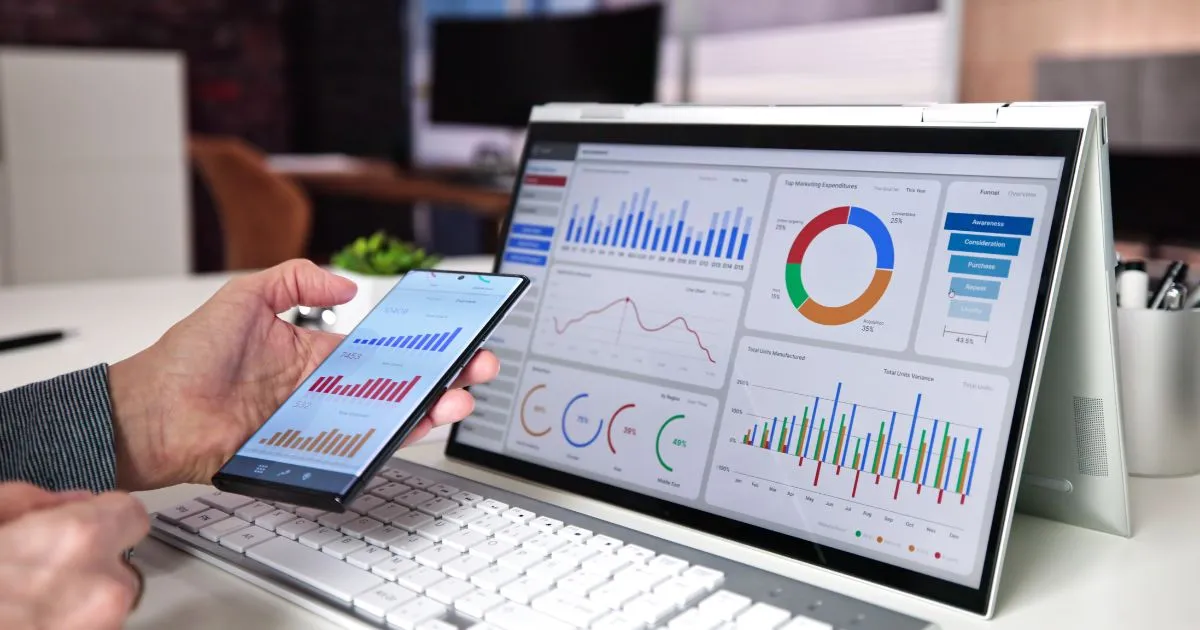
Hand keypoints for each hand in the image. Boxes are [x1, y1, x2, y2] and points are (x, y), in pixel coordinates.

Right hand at [0, 482, 147, 629]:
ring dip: (73, 607)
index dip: (103, 518)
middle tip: (37, 574)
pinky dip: (61, 628)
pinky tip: (22, 624)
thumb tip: (68, 502)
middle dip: (87, 570)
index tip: (82, 525)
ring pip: (102, 612)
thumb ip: (30, 501)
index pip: (131, 515)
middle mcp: (100, 591)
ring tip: (19, 607)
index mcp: (79, 540)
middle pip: (118, 570)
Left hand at [108, 260, 499, 490]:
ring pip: (387, 418)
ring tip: (458, 397)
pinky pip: (357, 449)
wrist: (150, 411)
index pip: (382, 347)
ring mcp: (320, 423)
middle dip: (443, 374)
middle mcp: (324, 389)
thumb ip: (297, 280)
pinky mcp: (309, 453)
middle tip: (477, 365)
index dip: (420, 341)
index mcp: (314, 352)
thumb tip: (348, 285)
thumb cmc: (187, 356)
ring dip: (429, 408)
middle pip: (398, 384)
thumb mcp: (245, 295)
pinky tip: (417, 425)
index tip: (452, 332)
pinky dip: (391, 440)